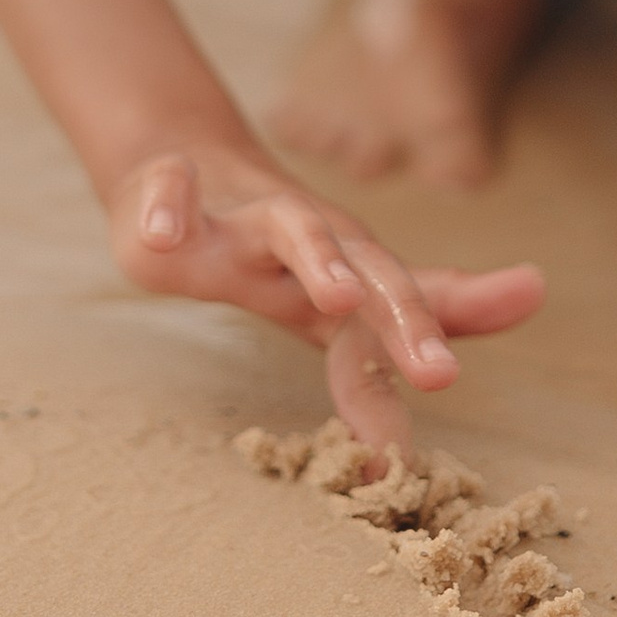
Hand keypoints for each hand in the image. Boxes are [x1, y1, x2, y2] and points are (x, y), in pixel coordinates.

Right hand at [106, 139, 543, 452]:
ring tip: (342, 297)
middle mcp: (307, 242)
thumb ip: (371, 370)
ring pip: (293, 224)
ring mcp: (241, 218)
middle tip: (439, 372)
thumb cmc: (268, 254)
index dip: (428, 341)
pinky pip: (171, 190)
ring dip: (322, 257)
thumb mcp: (326, 307)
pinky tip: (164, 236)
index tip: (453, 380)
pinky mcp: (171, 194)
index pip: (403, 308)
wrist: (183, 162)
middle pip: (370, 265)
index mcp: (343, 278)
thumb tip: (404, 454)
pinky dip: (170, 208)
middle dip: (406, 313)